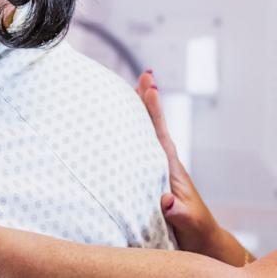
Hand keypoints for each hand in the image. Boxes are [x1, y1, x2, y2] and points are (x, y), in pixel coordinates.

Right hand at [135, 72, 252, 265]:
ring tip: (129, 90)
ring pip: (144, 136)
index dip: (155, 110)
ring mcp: (156, 171)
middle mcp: (164, 165)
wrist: (200, 243)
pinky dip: (128, 135)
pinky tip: (117, 129)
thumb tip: (168, 200)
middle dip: (148, 102)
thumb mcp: (188, 223)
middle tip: (145, 75)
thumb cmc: (195, 232)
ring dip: (138, 114)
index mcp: (172, 169)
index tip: (151, 86)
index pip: (161, 134)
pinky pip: (135, 151)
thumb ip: (179, 212)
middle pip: (153, 127)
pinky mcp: (148, 179)